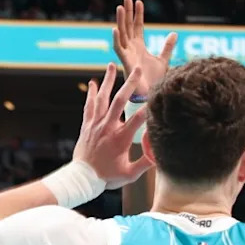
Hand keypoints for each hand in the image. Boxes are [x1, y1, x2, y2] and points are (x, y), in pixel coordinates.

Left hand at [73, 64, 152, 188]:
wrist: (81, 179)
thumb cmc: (107, 177)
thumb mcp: (130, 174)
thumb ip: (146, 163)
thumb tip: (162, 153)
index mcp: (120, 139)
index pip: (137, 118)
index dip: (148, 106)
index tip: (157, 94)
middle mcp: (107, 128)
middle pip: (119, 101)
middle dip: (129, 83)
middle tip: (135, 69)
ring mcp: (96, 125)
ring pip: (102, 99)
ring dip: (107, 81)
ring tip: (111, 65)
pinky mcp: (87, 125)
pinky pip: (89, 106)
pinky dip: (91, 93)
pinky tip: (93, 83)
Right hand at [112, 0, 176, 96]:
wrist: (152, 94)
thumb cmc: (155, 80)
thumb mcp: (164, 59)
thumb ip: (167, 46)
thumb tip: (174, 33)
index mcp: (139, 46)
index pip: (137, 26)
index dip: (138, 14)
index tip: (138, 1)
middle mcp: (131, 48)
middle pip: (128, 26)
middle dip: (127, 12)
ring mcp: (127, 54)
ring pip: (122, 34)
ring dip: (121, 21)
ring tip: (121, 6)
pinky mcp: (125, 62)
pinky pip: (119, 49)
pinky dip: (117, 39)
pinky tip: (116, 28)